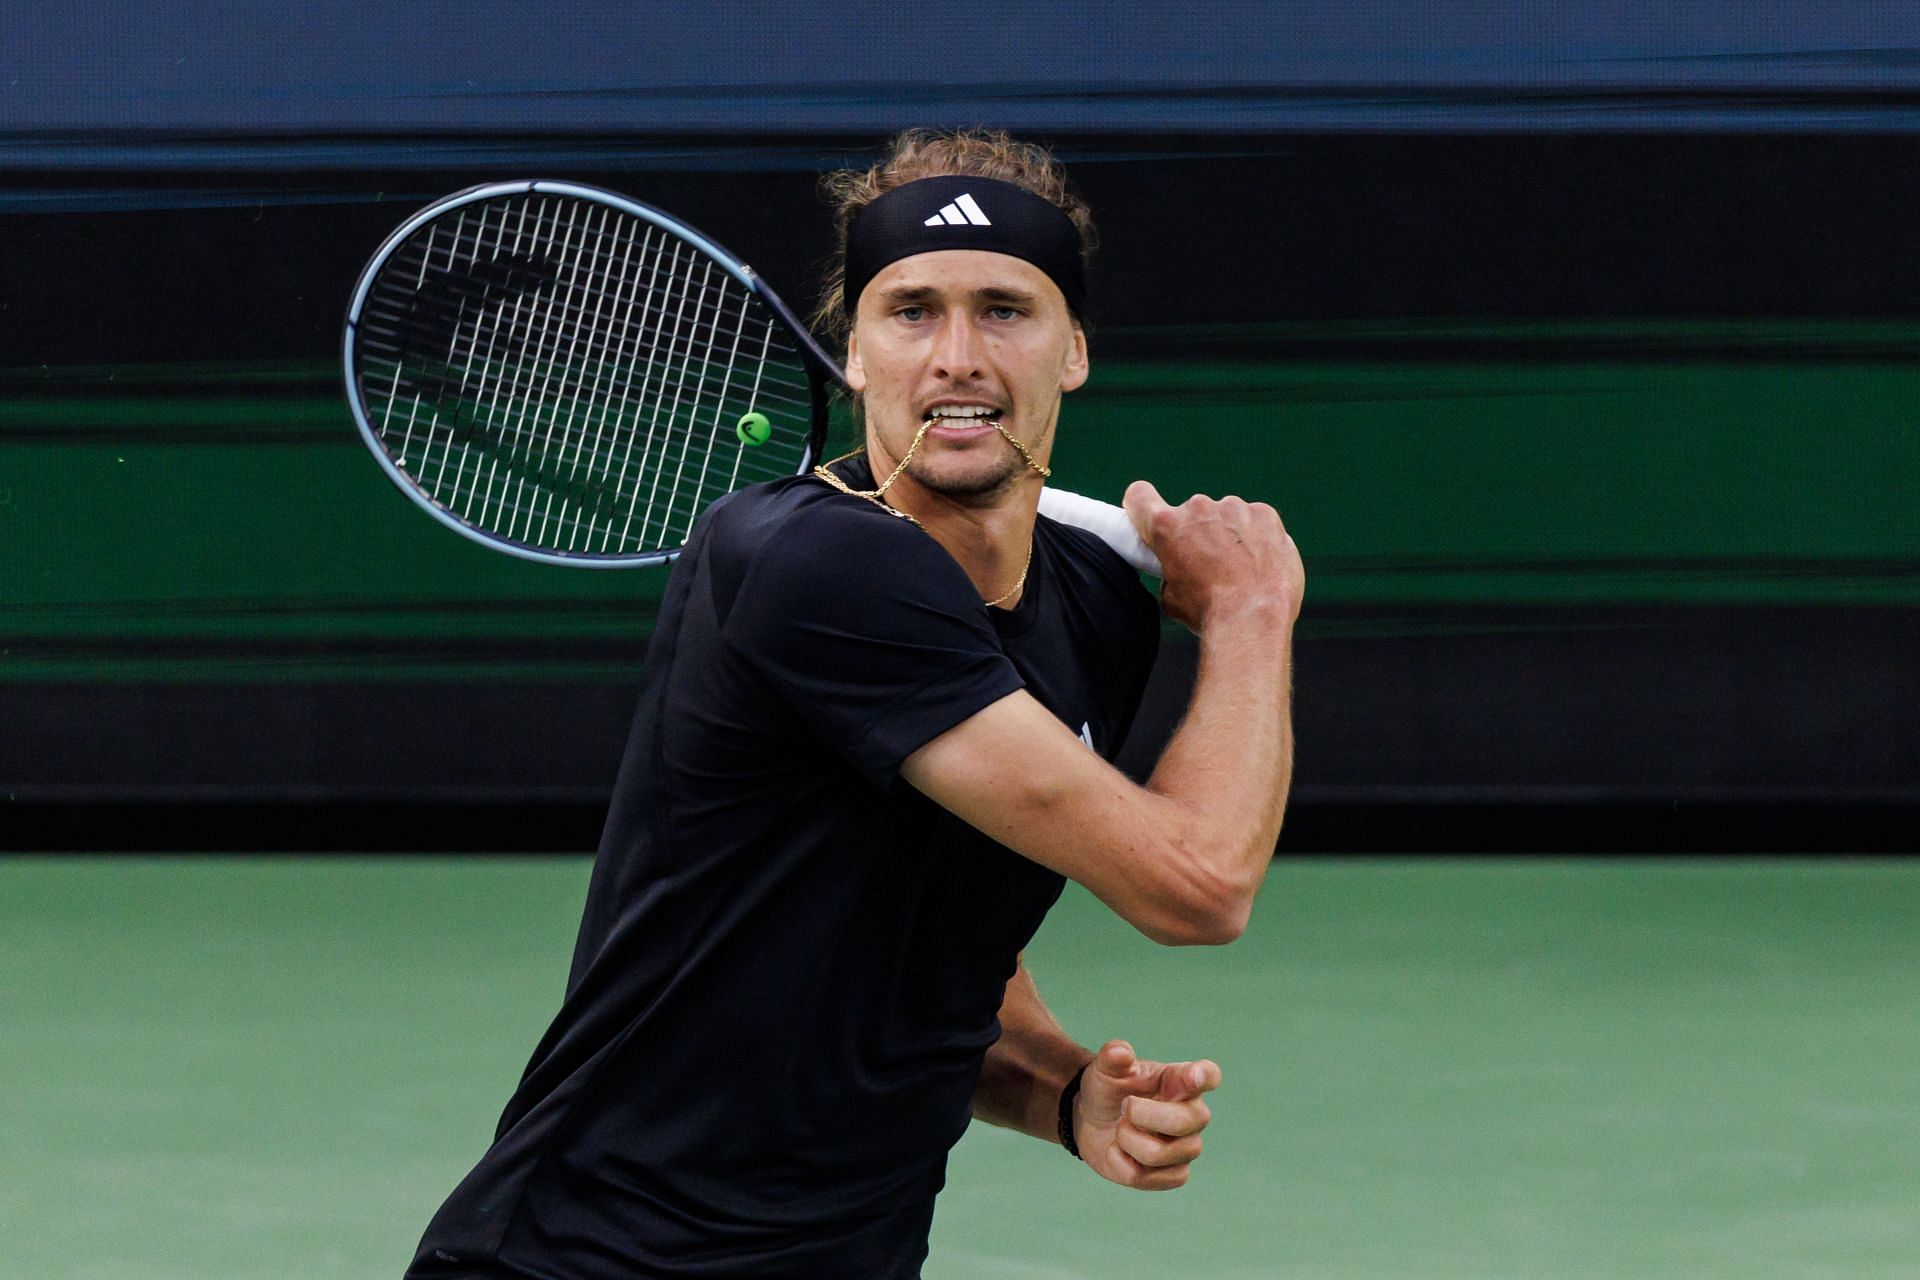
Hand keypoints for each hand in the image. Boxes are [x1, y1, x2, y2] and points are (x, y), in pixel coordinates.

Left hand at [1073, 1039, 1219, 1190]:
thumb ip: (1112, 1057)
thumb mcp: (1105, 1069)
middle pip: (1183, 1122)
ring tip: (1121, 1129)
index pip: (1208, 1076)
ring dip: (1126, 1139)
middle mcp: (1193, 1114)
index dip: (1205, 1077)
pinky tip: (1120, 1151)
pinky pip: (1144, 1176)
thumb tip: (1120, 1052)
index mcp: (1181, 1081)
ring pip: (1157, 1154)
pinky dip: (1120, 1163)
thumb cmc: (1109, 1090)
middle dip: (1140, 1115)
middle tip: (1124, 1106)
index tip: (1194, 1075)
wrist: (1093, 1121)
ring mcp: (1187, 1147)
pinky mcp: (1174, 1175)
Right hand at [1123, 480, 1302, 632]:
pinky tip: (1260, 563)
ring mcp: (1235, 508)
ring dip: (1228, 534)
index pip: (1140, 497)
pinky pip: (1255, 520)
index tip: (1151, 519)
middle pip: (1191, 513)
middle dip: (1196, 533)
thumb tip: (1180, 571)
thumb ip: (1170, 571)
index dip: (1143, 508)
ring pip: (1226, 515)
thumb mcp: (1170, 598)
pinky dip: (1257, 536)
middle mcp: (1198, 509)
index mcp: (1166, 527)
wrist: (1253, 619)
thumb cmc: (1210, 613)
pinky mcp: (1265, 514)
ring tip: (1240, 568)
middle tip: (1208, 565)